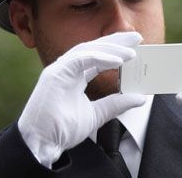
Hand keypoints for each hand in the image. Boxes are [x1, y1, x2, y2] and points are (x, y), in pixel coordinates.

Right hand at [18, 32, 145, 167]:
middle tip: (137, 38)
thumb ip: (116, 104)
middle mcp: (66, 69)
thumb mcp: (97, 115)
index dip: (115, 50)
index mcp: (74, 75)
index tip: (135, 47)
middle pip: (94, 48)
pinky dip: (100, 58)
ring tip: (132, 52)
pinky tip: (117, 61)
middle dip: (116, 41)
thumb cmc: (61, 129)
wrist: (41, 144)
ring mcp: (59, 70)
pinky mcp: (56, 74)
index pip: (97, 56)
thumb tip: (140, 98)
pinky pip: (81, 59)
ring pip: (88, 50)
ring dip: (111, 49)